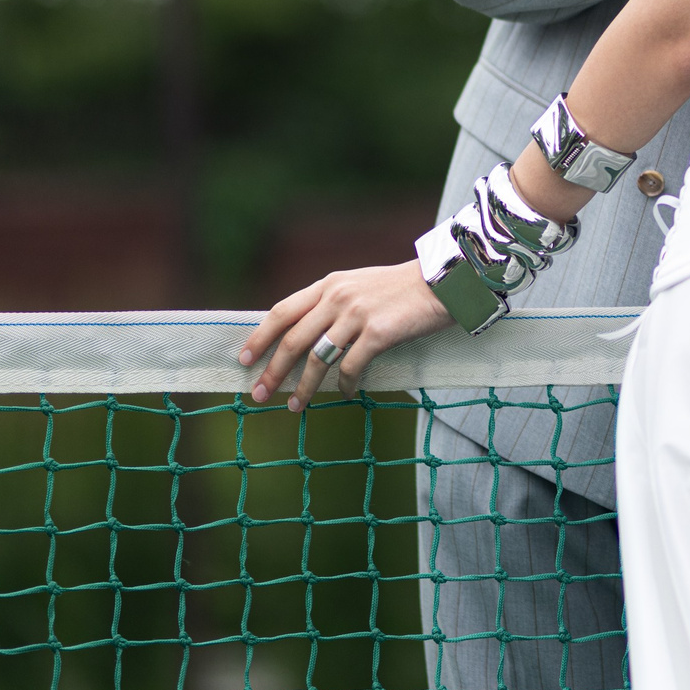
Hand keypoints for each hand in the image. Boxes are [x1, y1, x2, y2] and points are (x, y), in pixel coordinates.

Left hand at [236, 263, 451, 411]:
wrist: (443, 282)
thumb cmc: (402, 288)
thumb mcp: (360, 285)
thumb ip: (333, 302)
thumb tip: (306, 333)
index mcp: (329, 284)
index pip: (282, 311)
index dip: (260, 337)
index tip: (245, 358)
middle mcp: (338, 297)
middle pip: (293, 340)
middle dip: (273, 370)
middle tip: (259, 393)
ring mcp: (357, 314)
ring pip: (317, 358)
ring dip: (303, 387)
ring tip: (294, 406)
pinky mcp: (378, 333)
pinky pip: (350, 367)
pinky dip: (343, 385)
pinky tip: (344, 393)